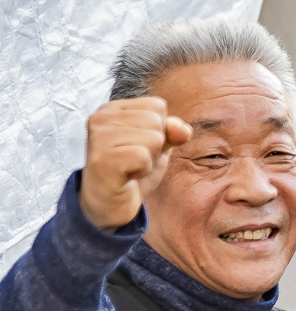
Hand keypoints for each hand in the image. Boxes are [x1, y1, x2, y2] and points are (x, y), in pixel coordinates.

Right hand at [80, 97, 189, 230]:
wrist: (109, 204)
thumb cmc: (132, 170)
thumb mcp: (159, 145)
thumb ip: (173, 131)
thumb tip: (183, 129)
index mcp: (112, 108)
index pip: (157, 106)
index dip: (159, 130)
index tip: (138, 146)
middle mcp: (100, 118)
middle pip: (157, 121)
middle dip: (155, 146)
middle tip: (134, 160)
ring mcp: (98, 138)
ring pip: (153, 138)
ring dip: (149, 159)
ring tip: (129, 167)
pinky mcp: (101, 159)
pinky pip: (143, 157)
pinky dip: (142, 170)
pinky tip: (126, 176)